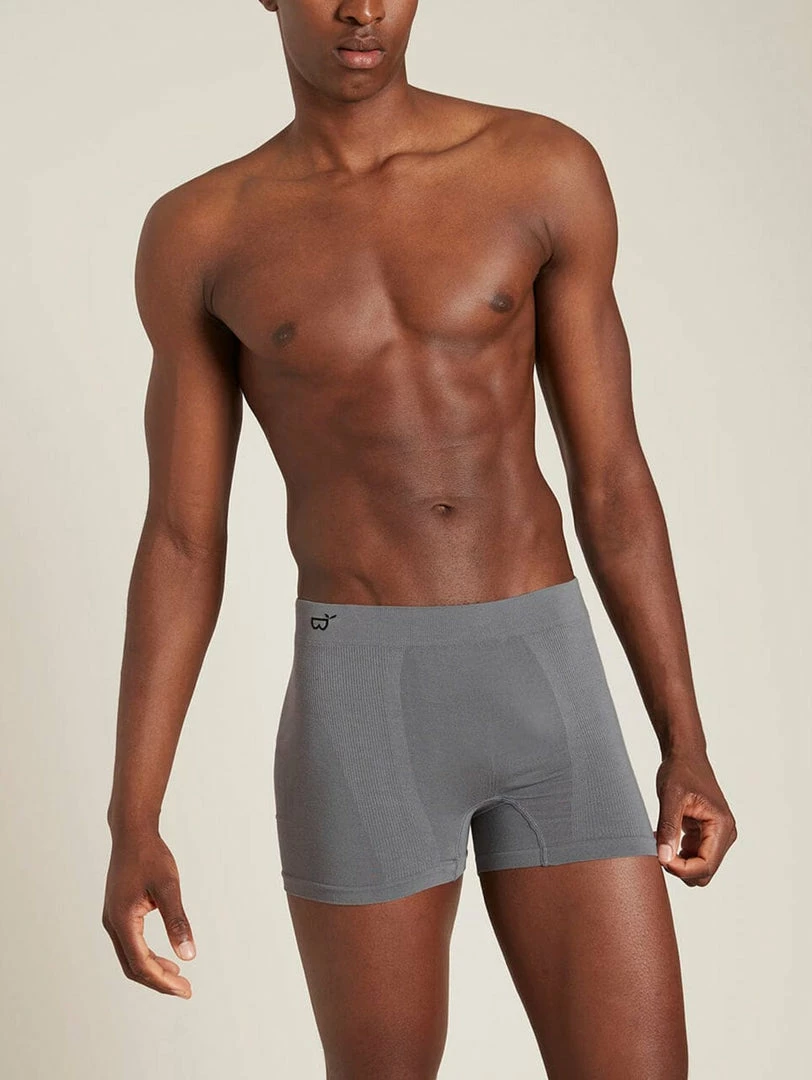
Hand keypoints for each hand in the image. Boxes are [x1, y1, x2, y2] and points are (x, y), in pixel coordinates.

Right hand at [102, 831, 195, 996]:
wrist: (132, 833)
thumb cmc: (150, 855)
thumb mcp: (169, 887)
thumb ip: (177, 921)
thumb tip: (189, 954)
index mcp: (123, 919)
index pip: (141, 963)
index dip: (163, 981)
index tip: (185, 989)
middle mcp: (113, 923)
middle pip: (133, 967)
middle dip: (158, 981)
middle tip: (185, 990)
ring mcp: (113, 919)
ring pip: (130, 957)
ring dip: (153, 970)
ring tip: (178, 977)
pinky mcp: (118, 913)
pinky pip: (130, 944)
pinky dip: (147, 956)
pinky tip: (165, 956)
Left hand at [654, 749, 736, 886]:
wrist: (685, 756)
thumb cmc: (681, 771)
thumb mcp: (670, 797)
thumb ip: (668, 828)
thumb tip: (663, 857)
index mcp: (721, 826)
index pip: (706, 865)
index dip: (682, 870)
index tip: (660, 858)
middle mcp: (724, 834)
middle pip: (704, 872)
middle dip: (680, 868)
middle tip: (658, 849)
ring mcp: (717, 835)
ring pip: (699, 867)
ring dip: (678, 861)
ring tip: (660, 839)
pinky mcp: (707, 834)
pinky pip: (694, 856)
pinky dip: (678, 853)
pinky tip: (664, 836)